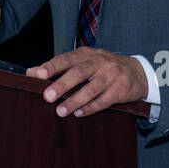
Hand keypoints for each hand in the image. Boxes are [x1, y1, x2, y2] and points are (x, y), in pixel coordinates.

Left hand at [26, 47, 146, 117]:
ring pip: (91, 88)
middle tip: (47, 96)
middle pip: (78, 72)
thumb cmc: (103, 68)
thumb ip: (58, 67)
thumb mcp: (83, 62)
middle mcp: (100, 62)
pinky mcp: (121, 89)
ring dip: (74, 101)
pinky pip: (104, 100)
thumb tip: (31, 72)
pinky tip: (79, 113)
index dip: (51, 66)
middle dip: (62, 85)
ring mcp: (112, 75)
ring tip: (60, 111)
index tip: (37, 75)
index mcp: (87, 54)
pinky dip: (91, 108)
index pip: (66, 59)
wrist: (137, 72)